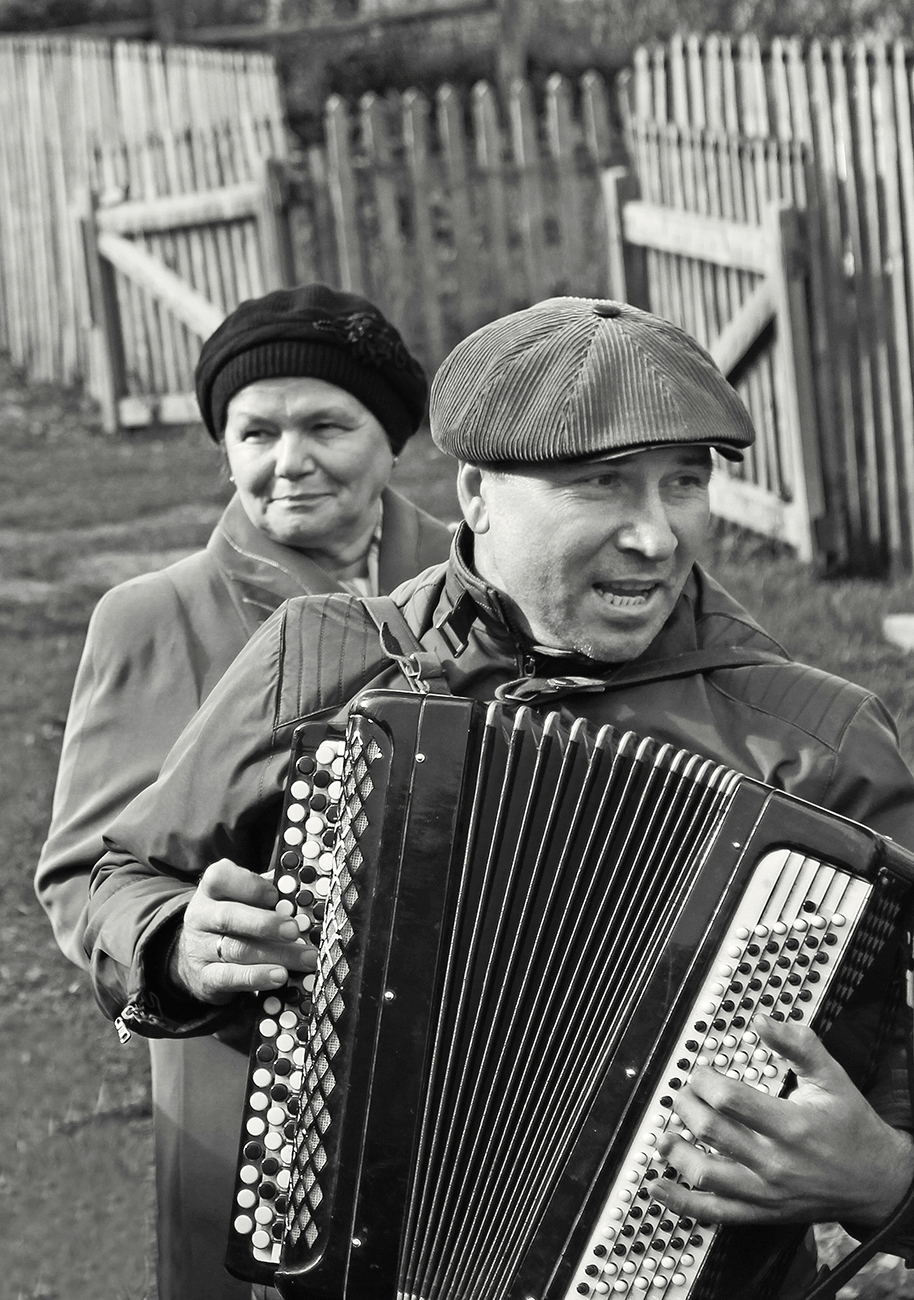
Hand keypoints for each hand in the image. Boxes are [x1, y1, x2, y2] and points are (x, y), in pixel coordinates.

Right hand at [168, 858, 315, 1004]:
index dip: (250, 886)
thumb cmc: (231, 919)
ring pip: (236, 950)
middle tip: (294, 930)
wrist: (195, 955)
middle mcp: (201, 916)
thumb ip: (266, 892)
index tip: (276, 895)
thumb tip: (298, 896)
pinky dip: (258, 977)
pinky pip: (230, 978)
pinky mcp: (204, 978)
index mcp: (211, 889)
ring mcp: (199, 948)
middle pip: (229, 917)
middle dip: (265, 924)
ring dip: (276, 954)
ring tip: (303, 958)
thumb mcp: (241, 898)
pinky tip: (280, 976)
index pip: (221, 878)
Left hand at [653, 1014, 913, 1227]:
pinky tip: (657, 1186)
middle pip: (712, 1132)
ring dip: (676, 1153)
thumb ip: (798, 1044)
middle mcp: (775, 1162)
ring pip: (706, 1175)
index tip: (700, 1072)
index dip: (704, 1080)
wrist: (877, 1181)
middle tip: (682, 1094)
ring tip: (663, 1135)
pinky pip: (715, 1212)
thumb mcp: (832, 1077)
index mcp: (791, 1126)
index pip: (730, 1100)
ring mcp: (767, 1192)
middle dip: (686, 1107)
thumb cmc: (851, 1125)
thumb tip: (762, 1021)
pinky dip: (681, 1202)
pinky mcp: (763, 1213)